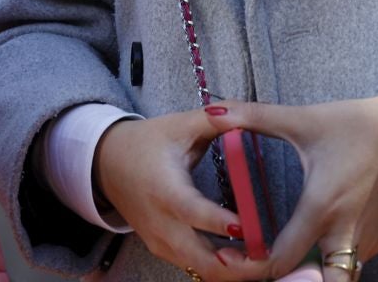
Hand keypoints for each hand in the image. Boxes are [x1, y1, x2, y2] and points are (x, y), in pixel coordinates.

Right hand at [93, 110, 266, 280]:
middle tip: (269, 257)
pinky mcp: (164, 251)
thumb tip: (245, 111)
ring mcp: (161, 243)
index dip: (218, 223)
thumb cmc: (147, 143)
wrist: (108, 164)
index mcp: (165, 189)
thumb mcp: (180, 124)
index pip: (192, 212)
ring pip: (200, 270)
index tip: (246, 228)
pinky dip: (220, 270)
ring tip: (266, 261)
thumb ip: (214, 119)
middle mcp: (161, 224)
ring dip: (232, 271)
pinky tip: (246, 262)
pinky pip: (195, 268)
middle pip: (199, 258)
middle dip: (235, 265)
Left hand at [206, 87, 377, 279]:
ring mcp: (367, 241)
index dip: (251, 267)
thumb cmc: (360, 125)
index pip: (280, 260)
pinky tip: (312, 249)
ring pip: (336, 279)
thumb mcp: (305, 119)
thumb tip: (213, 112)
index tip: (232, 259)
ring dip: (310, 278)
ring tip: (284, 262)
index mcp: (322, 206)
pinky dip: (329, 266)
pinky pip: (350, 265)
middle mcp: (345, 232)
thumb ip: (255, 116)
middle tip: (263, 269)